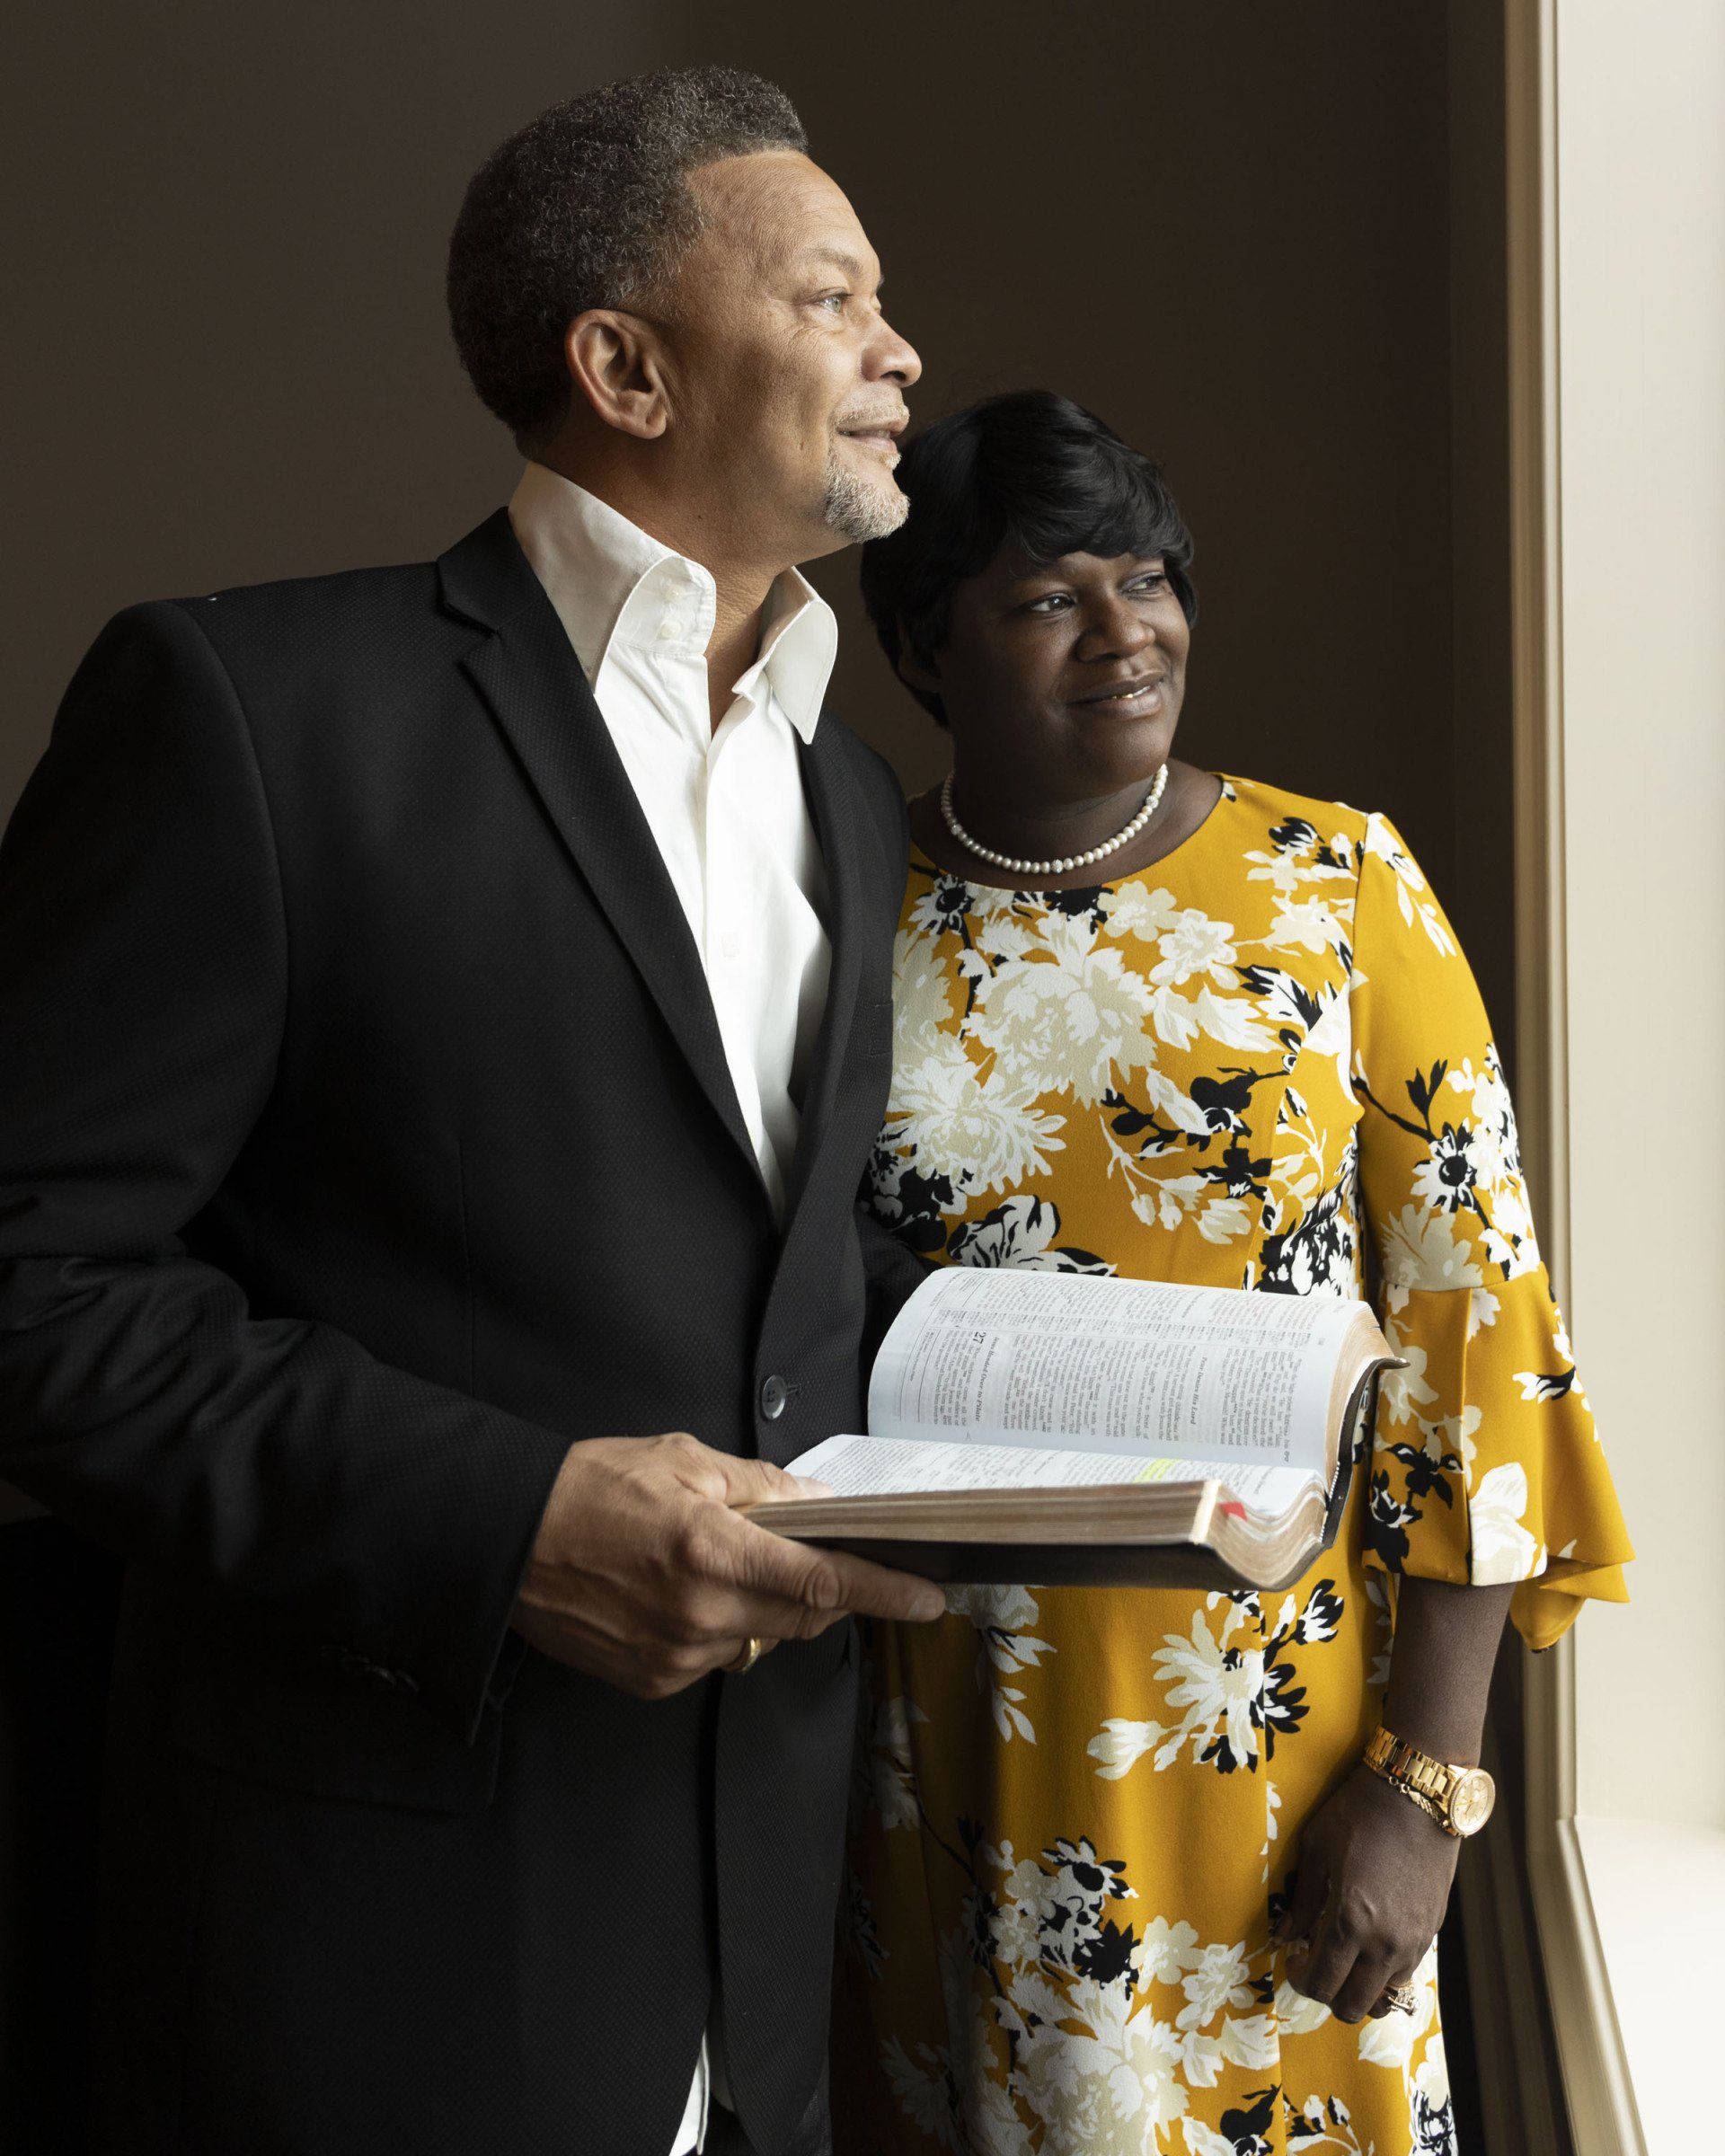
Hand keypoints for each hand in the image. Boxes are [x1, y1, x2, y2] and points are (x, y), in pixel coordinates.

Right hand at [511, 1433, 945, 1698]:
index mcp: (710, 1549)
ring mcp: (674, 1655)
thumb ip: (760, 1487)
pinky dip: (720, 1628)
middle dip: (822, 1590)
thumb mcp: (682, 1459)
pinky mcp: (653, 1681)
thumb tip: (817, 1504)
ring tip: (715, 1561)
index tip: (925, 1597)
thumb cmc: (589, 1488)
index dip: (882, 1591)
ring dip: (764, 1607)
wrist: (505, 1539)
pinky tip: (681, 1593)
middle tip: (811, 1555)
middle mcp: (698, 1613)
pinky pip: (717, 1657)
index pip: (821, 1583)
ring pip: (761, 1639)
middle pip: (801, 1617)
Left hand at [1271, 1764, 1459, 2021]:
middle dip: (1326, 1994)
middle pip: (1352, 2006)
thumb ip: (1302, 1901)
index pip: (1322, 1984)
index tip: (1294, 1959)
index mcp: (1351, 1922)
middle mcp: (1385, 1944)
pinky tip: (1369, 1945)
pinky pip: (1404, 1975)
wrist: (1419, 1795)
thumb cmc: (1360, 1814)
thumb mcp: (1316, 1848)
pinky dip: (1383, 1974)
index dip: (1300, 1980)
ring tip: (1343, 1957)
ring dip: (1357, 1988)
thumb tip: (1285, 1935)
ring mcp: (1414, 1942)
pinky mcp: (1432, 1933)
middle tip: (1314, 1964)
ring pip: (1382, 1998)